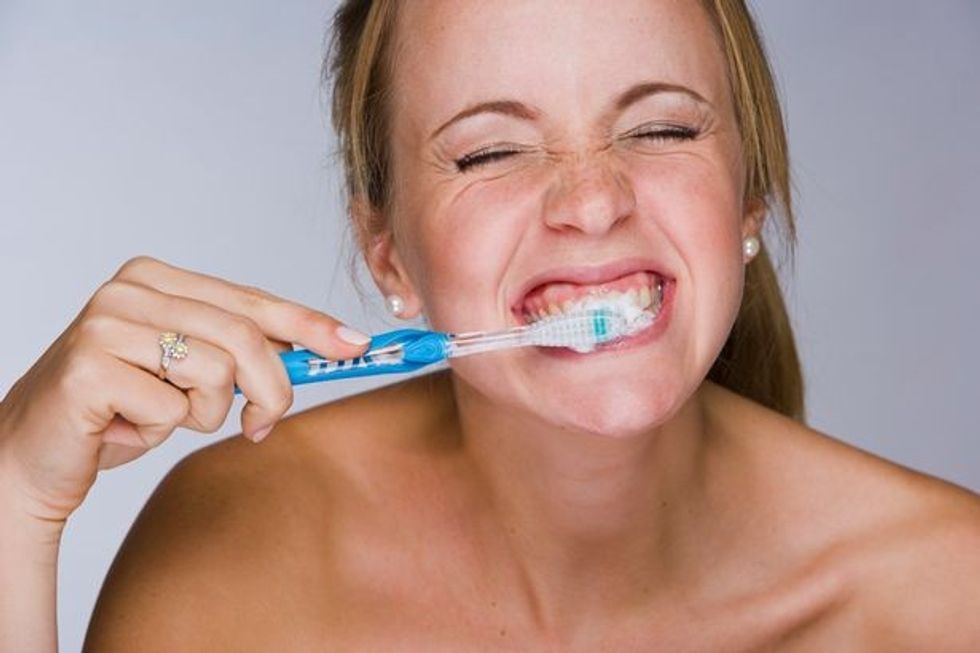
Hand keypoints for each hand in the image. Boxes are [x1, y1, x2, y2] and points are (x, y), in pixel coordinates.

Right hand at [0, 256, 369, 527]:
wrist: (33, 452)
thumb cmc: (119, 409)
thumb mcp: (190, 371)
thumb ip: (245, 351)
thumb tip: (329, 347)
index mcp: (158, 278)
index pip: (252, 300)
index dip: (309, 325)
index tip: (356, 346)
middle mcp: (130, 289)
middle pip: (245, 337)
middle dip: (271, 390)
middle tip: (262, 423)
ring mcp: (106, 323)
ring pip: (215, 373)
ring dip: (203, 414)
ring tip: (161, 415)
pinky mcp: (89, 366)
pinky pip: (172, 408)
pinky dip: (160, 430)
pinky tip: (124, 426)